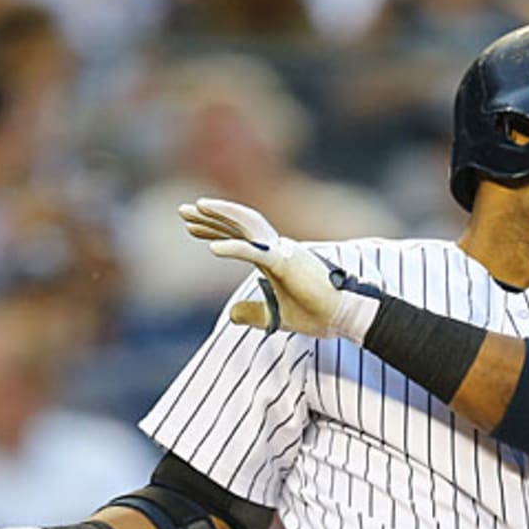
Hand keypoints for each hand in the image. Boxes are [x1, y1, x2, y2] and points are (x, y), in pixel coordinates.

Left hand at [178, 197, 378, 341]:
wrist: (345, 317)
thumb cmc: (317, 313)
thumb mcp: (276, 315)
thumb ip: (253, 312)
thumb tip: (231, 314)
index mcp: (275, 257)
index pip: (240, 236)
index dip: (215, 229)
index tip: (192, 227)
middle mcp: (278, 248)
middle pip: (239, 225)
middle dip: (210, 216)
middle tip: (183, 211)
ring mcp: (283, 252)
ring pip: (246, 227)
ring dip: (218, 219)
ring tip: (194, 212)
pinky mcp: (286, 263)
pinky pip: (255, 252)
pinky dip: (233, 248)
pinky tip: (212, 249)